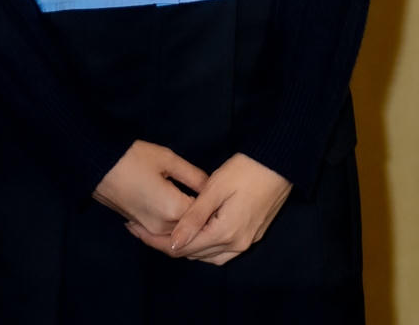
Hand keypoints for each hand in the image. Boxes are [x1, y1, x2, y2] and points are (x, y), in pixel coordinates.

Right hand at [93, 141, 207, 245]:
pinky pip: (166, 234)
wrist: (98, 166)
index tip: (224, 195)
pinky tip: (183, 213)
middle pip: (194, 229)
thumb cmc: (133, 158)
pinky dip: (177, 227)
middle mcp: (164, 227)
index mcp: (174, 209)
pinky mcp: (142, 229)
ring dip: (191, 225)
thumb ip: (194, 176)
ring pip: (180, 235)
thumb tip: (212, 187)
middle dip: (205, 218)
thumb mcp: (168, 159)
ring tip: (202, 207)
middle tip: (217, 203)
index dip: (215, 205)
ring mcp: (151, 231)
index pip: (205, 215)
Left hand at [152, 153, 292, 265]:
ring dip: (189, 249)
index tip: (136, 230)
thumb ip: (193, 218)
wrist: (281, 163)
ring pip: (210, 256)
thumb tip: (173, 243)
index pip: (184, 247)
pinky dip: (206, 246)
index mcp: (225, 233)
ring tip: (167, 234)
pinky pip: (223, 251)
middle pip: (195, 255)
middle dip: (169, 245)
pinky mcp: (253, 235)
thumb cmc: (246, 170)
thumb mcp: (215, 189)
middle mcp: (237, 244)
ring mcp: (247, 242)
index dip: (157, 242)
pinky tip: (196, 234)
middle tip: (146, 230)